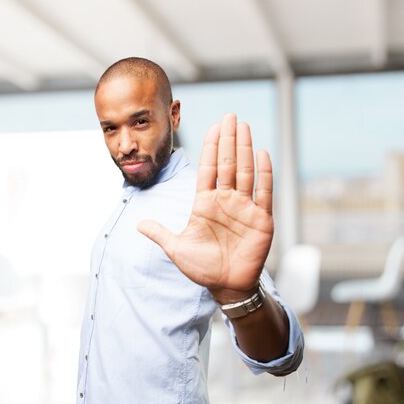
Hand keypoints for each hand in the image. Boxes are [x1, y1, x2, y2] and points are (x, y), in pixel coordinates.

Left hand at [137, 113, 273, 302]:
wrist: (226, 287)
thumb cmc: (203, 268)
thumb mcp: (176, 249)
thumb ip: (160, 234)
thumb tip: (138, 224)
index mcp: (206, 203)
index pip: (208, 168)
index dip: (211, 147)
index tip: (214, 127)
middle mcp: (226, 200)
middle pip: (228, 163)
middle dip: (228, 139)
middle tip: (230, 116)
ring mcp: (245, 208)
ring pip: (245, 171)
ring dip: (245, 149)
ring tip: (244, 127)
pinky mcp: (261, 218)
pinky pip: (264, 192)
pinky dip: (264, 173)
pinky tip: (263, 154)